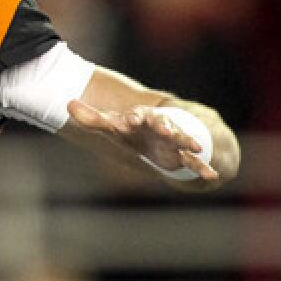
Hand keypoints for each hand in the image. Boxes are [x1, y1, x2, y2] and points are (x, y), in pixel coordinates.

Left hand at [67, 99, 219, 183]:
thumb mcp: (112, 127)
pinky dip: (204, 169)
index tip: (130, 118)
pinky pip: (196, 163)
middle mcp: (161, 128)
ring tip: (196, 146)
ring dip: (188, 142)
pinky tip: (213, 175)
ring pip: (182, 141)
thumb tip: (67, 104)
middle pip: (163, 125)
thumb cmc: (133, 131)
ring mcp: (175, 142)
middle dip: (164, 127)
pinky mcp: (184, 156)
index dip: (135, 117)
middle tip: (164, 128)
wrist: (162, 135)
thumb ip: (92, 118)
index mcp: (143, 119)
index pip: (139, 115)